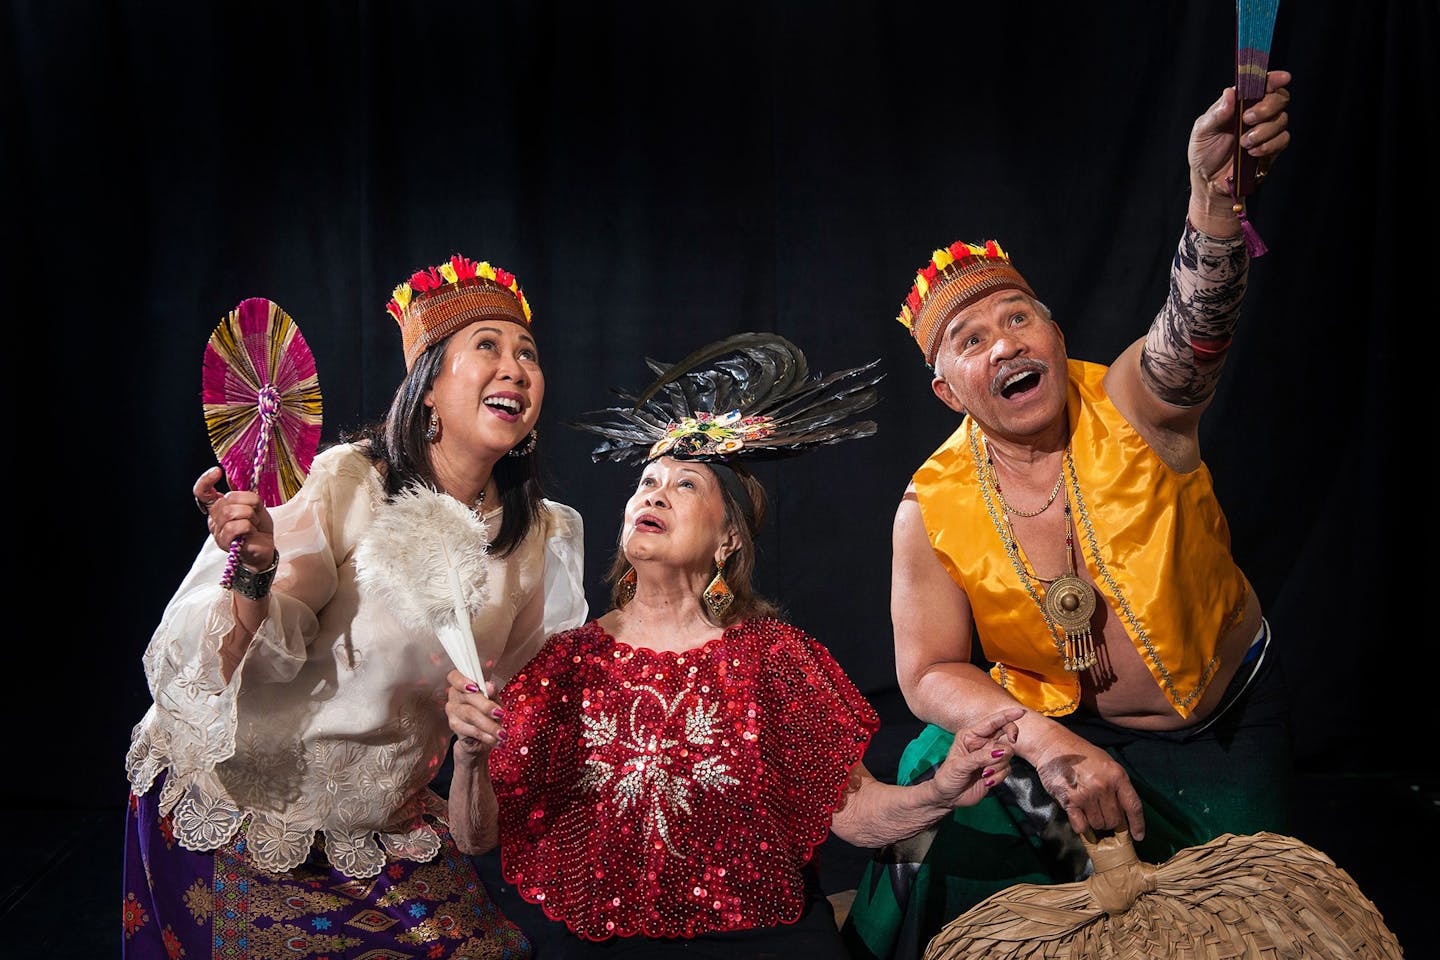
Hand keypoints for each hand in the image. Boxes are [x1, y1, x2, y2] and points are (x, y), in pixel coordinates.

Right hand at [195, 465, 275, 570]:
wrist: (265, 549)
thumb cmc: (258, 527)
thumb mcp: (254, 505)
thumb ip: (242, 492)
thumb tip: (229, 474)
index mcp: (218, 507)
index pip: (202, 492)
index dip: (206, 480)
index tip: (217, 471)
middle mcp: (214, 519)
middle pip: (225, 501)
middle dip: (248, 503)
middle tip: (255, 513)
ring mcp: (217, 531)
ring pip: (231, 512)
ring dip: (250, 515)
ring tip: (254, 523)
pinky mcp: (225, 542)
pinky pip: (237, 526)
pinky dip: (250, 526)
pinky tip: (251, 532)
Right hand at [445, 670, 505, 760]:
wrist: (482, 738)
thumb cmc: (488, 713)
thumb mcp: (494, 700)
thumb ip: (492, 692)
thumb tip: (490, 685)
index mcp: (462, 684)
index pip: (454, 677)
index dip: (462, 681)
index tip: (475, 687)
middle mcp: (454, 697)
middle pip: (467, 698)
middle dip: (486, 706)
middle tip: (501, 714)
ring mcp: (452, 712)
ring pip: (470, 716)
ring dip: (489, 725)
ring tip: (502, 733)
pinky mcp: (454, 727)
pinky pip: (471, 730)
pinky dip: (485, 735)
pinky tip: (495, 740)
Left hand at [931, 707, 1023, 808]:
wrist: (948, 797)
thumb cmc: (948, 777)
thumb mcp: (960, 765)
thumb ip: (980, 757)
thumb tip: (1001, 752)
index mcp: (970, 736)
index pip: (992, 722)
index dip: (1007, 716)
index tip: (1020, 712)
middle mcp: (982, 743)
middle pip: (1005, 733)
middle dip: (1010, 737)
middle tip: (1011, 742)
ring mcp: (990, 757)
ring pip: (1007, 754)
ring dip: (997, 766)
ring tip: (983, 774)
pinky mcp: (996, 770)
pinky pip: (1007, 769)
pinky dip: (998, 776)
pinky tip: (986, 781)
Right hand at [1032, 733, 1145, 839]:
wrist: (1053, 745)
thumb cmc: (1081, 754)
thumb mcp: (1107, 763)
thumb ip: (1117, 784)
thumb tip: (1124, 810)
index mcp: (1117, 775)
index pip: (1134, 806)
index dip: (1138, 824)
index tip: (1138, 836)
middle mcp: (1103, 786)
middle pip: (1114, 820)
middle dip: (1110, 823)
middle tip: (1103, 816)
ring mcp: (1086, 794)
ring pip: (1098, 824)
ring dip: (1095, 823)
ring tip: (1088, 811)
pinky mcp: (1069, 801)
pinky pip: (1081, 825)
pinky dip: (1081, 826)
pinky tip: (1078, 816)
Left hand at [1189, 69, 1291, 199]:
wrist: (1209, 182)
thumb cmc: (1203, 153)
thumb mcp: (1201, 132)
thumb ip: (1216, 114)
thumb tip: (1230, 93)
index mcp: (1239, 104)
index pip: (1260, 84)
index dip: (1273, 79)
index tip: (1282, 78)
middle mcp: (1255, 113)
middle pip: (1279, 98)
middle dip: (1267, 106)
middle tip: (1248, 119)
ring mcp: (1266, 130)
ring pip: (1282, 119)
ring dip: (1263, 131)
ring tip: (1243, 143)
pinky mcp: (1272, 147)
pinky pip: (1283, 139)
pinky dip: (1268, 145)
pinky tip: (1252, 153)